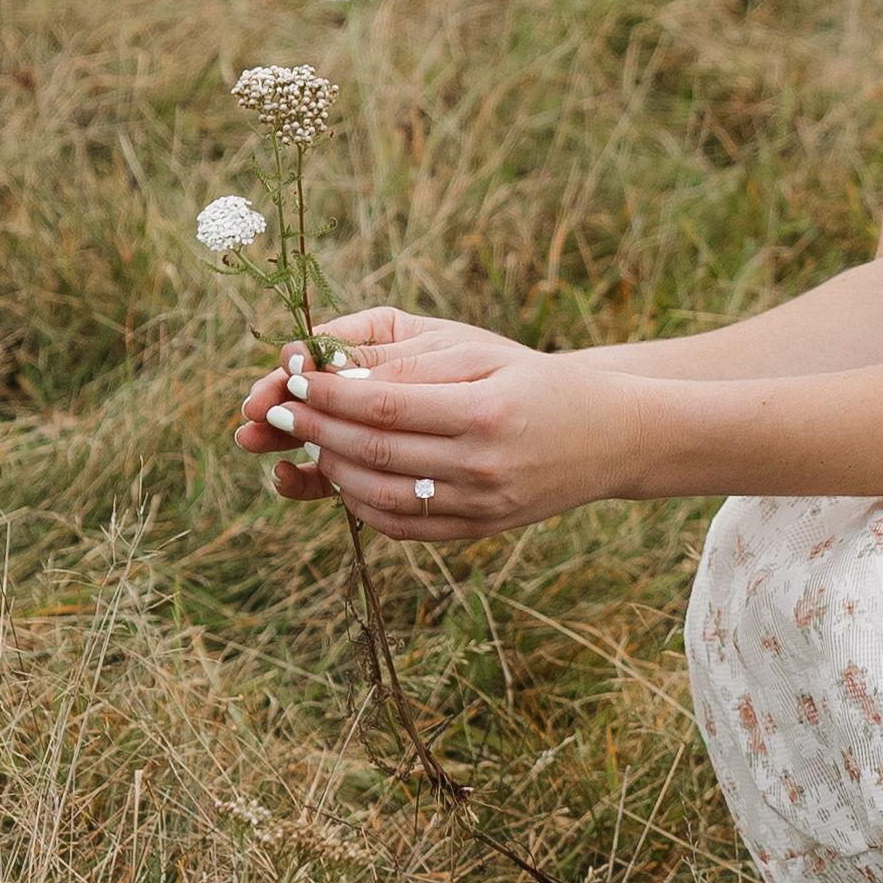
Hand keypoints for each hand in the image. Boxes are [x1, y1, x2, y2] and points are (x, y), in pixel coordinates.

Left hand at [265, 313, 657, 542]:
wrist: (605, 436)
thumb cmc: (531, 379)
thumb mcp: (478, 352)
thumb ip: (407, 359)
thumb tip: (330, 368)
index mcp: (484, 409)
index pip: (383, 403)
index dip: (328, 393)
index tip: (290, 379)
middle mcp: (482, 464)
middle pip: (375, 450)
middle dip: (315, 429)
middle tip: (277, 411)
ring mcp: (480, 505)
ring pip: (380, 495)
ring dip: (330, 469)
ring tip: (307, 441)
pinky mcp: (477, 531)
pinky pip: (402, 525)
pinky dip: (360, 503)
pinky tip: (341, 476)